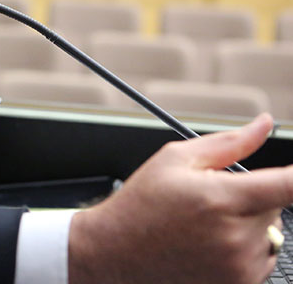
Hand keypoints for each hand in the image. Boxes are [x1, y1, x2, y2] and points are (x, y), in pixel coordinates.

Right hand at [69, 113, 292, 283]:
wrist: (115, 254)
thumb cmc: (142, 204)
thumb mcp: (175, 160)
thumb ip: (228, 143)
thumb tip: (264, 124)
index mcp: (220, 198)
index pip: (288, 185)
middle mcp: (235, 237)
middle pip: (275, 207)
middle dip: (253, 199)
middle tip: (211, 201)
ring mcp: (239, 267)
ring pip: (271, 235)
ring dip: (250, 227)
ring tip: (206, 229)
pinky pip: (262, 261)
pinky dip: (244, 252)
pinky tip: (209, 249)